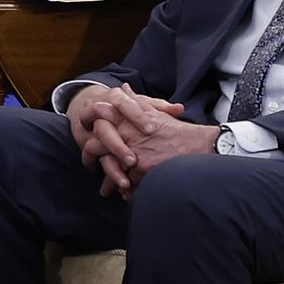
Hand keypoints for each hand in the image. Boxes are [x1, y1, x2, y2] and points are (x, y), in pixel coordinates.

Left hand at [81, 87, 216, 197]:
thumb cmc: (176, 130)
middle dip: (90, 158)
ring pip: (107, 168)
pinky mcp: (139, 170)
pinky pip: (124, 184)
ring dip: (106, 181)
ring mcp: (130, 152)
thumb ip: (135, 100)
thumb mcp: (153, 111)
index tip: (88, 136)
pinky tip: (125, 194)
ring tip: (105, 190)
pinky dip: (124, 191)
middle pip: (93, 146)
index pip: (95, 120)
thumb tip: (124, 89)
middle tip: (90, 165)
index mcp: (125, 118)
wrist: (196, 146)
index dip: (87, 127)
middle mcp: (124, 134)